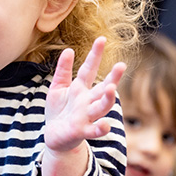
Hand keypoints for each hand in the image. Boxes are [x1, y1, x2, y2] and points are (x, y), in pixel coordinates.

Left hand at [42, 37, 125, 154]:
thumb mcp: (57, 88)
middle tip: (121, 65)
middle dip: (113, 77)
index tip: (101, 39)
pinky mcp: (82, 131)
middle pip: (103, 88)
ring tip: (111, 88)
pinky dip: (101, 129)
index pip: (90, 69)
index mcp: (81, 89)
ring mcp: (87, 116)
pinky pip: (94, 130)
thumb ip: (63, 70)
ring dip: (108, 99)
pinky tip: (105, 125)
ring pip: (102, 107)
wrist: (54, 137)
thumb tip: (68, 49)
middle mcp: (87, 101)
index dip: (95, 55)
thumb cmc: (58, 111)